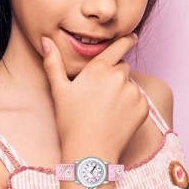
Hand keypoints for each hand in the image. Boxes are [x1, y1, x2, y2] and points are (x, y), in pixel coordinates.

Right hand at [40, 33, 148, 161]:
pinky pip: (139, 100)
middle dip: (115, 76)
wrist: (90, 151)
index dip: (126, 41)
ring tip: (107, 110)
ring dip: (123, 91)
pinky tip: (117, 117)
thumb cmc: (71, 121)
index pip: (118, 47)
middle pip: (122, 68)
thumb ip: (53, 63)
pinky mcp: (143, 107)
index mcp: (99, 69)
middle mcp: (119, 76)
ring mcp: (133, 92)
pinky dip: (132, 106)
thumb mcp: (59, 90)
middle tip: (101, 95)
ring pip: (131, 85)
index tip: (132, 37)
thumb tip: (45, 41)